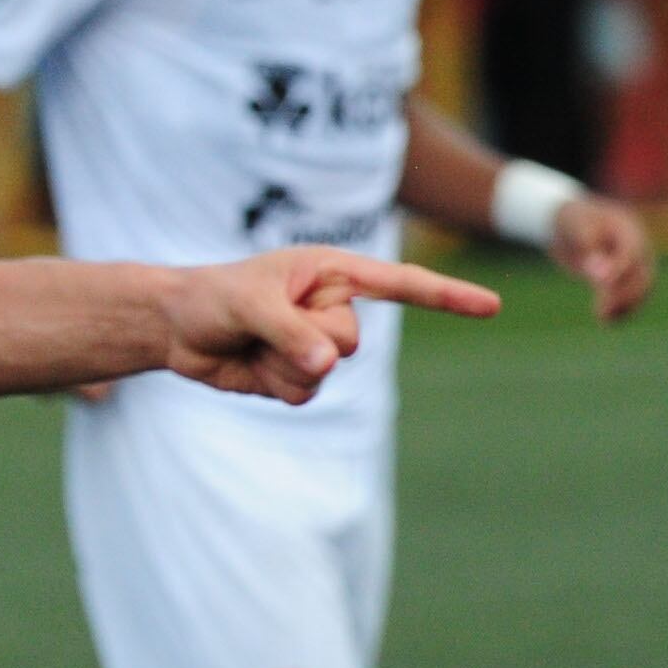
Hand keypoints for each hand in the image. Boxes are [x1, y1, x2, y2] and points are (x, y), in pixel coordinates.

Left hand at [159, 249, 500, 403]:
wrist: (174, 329)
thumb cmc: (212, 297)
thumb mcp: (248, 304)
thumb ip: (291, 331)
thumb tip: (329, 364)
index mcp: (332, 272)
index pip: (402, 284)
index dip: (448, 297)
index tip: (493, 307)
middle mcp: (332, 307)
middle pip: (350, 340)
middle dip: (304, 338)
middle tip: (261, 321)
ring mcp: (318, 346)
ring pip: (326, 373)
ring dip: (282, 363)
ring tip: (251, 340)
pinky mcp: (299, 376)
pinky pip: (304, 394)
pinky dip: (273, 385)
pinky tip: (250, 364)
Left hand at [549, 191, 656, 323]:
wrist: (570, 222)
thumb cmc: (572, 220)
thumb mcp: (576, 228)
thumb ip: (589, 249)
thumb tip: (601, 278)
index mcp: (627, 229)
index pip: (632, 253)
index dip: (620, 271)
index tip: (602, 285)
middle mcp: (638, 247)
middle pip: (641, 274)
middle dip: (624, 294)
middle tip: (601, 311)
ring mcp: (635, 263)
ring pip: (641, 289)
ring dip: (626, 306)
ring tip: (603, 319)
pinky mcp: (626, 277)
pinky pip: (632, 296)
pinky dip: (622, 309)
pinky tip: (606, 321)